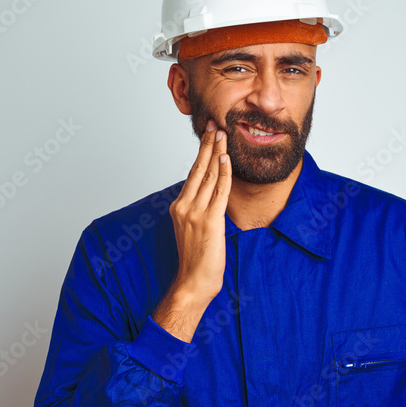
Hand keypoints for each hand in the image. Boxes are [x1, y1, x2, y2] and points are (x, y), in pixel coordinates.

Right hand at [153, 120, 230, 341]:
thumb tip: (212, 196)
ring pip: (209, 176)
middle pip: (198, 168)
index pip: (192, 174)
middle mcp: (184, 206)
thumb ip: (200, 210)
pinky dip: (223, 173)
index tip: (208, 135)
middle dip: (208, 144)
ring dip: (217, 153)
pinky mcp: (210, 220)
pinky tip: (226, 159)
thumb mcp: (194, 229)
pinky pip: (219, 191)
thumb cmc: (196, 260)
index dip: (201, 153)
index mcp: (179, 206)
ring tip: (223, 135)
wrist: (193, 282)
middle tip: (215, 124)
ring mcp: (195, 212)